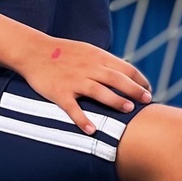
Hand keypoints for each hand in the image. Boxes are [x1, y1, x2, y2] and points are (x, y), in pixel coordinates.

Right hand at [17, 34, 151, 135]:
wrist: (33, 51)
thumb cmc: (63, 53)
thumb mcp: (88, 51)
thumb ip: (105, 62)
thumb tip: (127, 75)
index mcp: (97, 57)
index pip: (124, 68)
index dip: (139, 80)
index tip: (149, 91)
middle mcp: (88, 67)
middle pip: (116, 79)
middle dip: (134, 90)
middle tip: (147, 101)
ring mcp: (73, 80)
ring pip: (98, 91)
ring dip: (115, 100)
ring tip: (129, 110)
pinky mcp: (59, 92)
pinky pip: (72, 108)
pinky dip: (82, 119)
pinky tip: (92, 130)